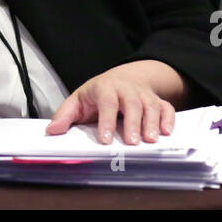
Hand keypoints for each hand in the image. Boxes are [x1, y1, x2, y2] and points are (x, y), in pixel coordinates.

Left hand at [46, 61, 178, 144]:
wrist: (122, 79)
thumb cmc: (97, 95)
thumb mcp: (78, 101)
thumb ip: (65, 116)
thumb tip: (52, 131)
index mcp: (105, 88)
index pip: (106, 102)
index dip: (106, 120)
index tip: (105, 140)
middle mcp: (126, 89)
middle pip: (132, 103)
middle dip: (133, 123)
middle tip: (132, 143)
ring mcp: (143, 95)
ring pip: (150, 105)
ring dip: (152, 123)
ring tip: (151, 141)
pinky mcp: (156, 101)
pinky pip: (166, 107)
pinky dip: (168, 119)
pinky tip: (167, 132)